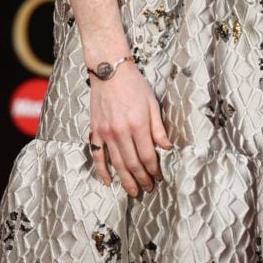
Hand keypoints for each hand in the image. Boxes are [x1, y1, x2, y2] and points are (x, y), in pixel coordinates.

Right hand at [89, 63, 171, 195]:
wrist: (110, 71)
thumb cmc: (134, 85)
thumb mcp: (152, 103)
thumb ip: (158, 127)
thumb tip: (167, 147)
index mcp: (138, 124)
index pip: (148, 155)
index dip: (154, 169)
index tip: (159, 177)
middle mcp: (121, 132)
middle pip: (133, 163)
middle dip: (142, 178)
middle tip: (148, 189)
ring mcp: (106, 133)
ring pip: (117, 163)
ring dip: (126, 180)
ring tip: (133, 191)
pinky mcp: (95, 131)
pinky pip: (97, 156)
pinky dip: (102, 171)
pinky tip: (108, 181)